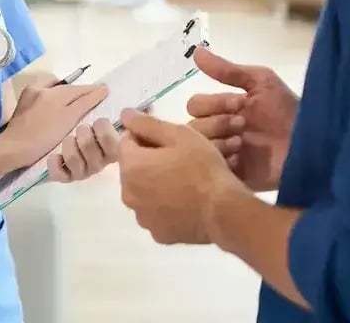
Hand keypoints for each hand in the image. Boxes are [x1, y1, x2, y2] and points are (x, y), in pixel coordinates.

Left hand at [0, 81, 108, 166]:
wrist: (14, 148)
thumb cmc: (42, 137)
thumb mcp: (67, 120)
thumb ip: (84, 103)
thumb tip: (101, 89)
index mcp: (54, 92)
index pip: (80, 88)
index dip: (93, 90)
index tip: (105, 90)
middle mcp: (42, 87)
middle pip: (68, 87)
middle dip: (79, 91)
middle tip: (91, 98)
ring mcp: (31, 92)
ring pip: (55, 88)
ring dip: (65, 92)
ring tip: (73, 104)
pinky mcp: (24, 101)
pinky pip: (44, 93)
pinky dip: (52, 96)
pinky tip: (54, 108)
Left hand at [47, 118, 120, 182]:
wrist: (64, 143)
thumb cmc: (89, 131)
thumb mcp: (101, 123)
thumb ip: (108, 120)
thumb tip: (118, 109)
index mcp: (112, 151)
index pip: (109, 139)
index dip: (102, 127)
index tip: (98, 123)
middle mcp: (99, 165)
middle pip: (87, 144)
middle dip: (82, 132)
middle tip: (82, 130)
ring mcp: (82, 173)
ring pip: (72, 157)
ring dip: (68, 144)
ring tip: (69, 140)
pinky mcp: (66, 178)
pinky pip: (58, 173)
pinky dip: (54, 162)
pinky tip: (56, 156)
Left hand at [118, 108, 244, 244]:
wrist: (225, 211)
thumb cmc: (202, 168)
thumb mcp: (179, 135)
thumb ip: (147, 124)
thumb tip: (124, 114)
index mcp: (131, 167)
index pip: (125, 142)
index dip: (144, 135)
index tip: (166, 138)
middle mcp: (128, 194)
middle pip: (132, 168)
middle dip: (148, 160)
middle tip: (178, 157)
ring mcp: (142, 217)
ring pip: (142, 191)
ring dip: (154, 183)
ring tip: (183, 179)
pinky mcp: (158, 234)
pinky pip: (155, 212)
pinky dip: (164, 205)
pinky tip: (185, 200)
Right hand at [186, 47, 298, 191]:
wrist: (309, 141)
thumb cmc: (286, 109)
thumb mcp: (260, 82)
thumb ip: (227, 70)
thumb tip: (196, 51)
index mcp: (223, 109)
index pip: (196, 104)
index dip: (213, 103)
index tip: (240, 104)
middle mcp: (220, 131)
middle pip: (194, 126)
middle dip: (218, 123)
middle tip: (243, 125)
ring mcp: (224, 154)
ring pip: (200, 148)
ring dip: (220, 142)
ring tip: (243, 143)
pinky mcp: (233, 176)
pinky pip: (213, 170)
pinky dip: (224, 162)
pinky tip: (242, 159)